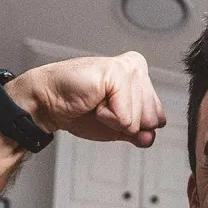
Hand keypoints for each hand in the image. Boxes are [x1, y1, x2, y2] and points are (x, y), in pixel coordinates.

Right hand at [10, 52, 165, 147]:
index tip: (110, 114)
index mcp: (141, 79)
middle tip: (102, 109)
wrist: (49, 104)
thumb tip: (149, 138)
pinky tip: (93, 101)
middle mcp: (138, 69)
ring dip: (114, 120)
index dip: (133, 126)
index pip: (158, 118)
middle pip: (153, 120)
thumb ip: (138, 133)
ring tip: (96, 103)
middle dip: (125, 124)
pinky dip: (107, 118)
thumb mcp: (116, 127)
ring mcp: (128, 69)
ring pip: (140, 119)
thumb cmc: (78, 110)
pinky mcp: (117, 73)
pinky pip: (126, 117)